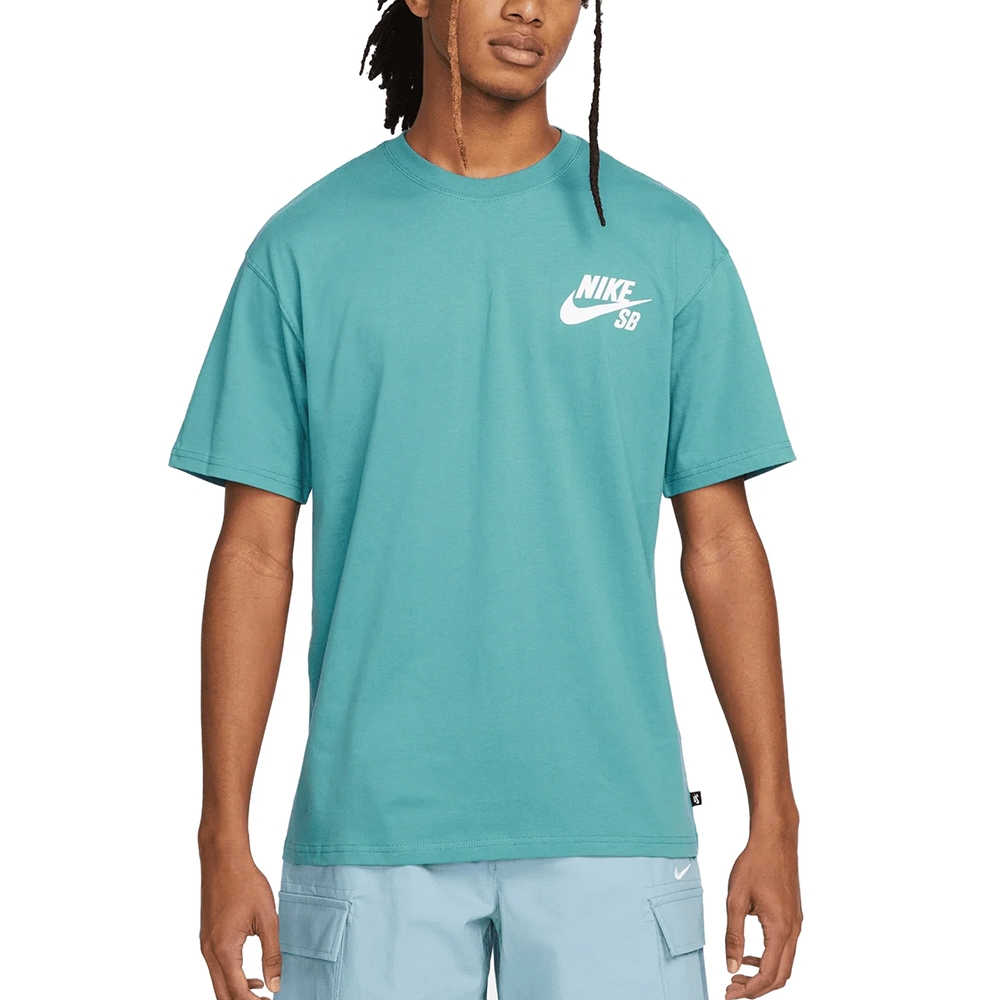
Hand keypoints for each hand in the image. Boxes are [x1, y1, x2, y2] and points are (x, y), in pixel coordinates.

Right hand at [200, 849, 281, 998]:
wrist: (223, 859)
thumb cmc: (245, 883)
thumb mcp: (267, 919)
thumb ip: (272, 954)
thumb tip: (275, 984)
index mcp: (224, 950)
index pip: (236, 993)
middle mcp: (209, 952)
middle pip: (222, 994)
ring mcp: (205, 945)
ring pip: (218, 982)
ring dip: (237, 991)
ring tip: (261, 990)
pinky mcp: (207, 938)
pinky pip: (216, 968)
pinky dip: (231, 977)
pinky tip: (249, 973)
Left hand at [724, 824, 802, 997]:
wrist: (775, 839)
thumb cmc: (755, 864)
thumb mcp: (735, 900)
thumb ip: (733, 936)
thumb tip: (731, 966)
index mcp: (780, 928)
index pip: (768, 974)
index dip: (749, 990)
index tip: (730, 994)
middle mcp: (793, 929)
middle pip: (781, 975)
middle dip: (757, 989)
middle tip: (732, 990)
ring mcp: (796, 923)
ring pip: (784, 963)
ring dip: (763, 975)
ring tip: (738, 975)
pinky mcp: (793, 916)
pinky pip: (785, 948)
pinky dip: (769, 959)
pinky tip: (750, 954)